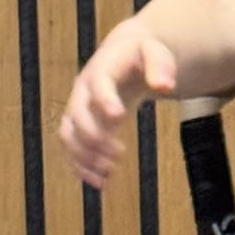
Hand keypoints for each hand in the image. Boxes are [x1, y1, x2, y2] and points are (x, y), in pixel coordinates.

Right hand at [59, 22, 176, 188]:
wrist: (124, 57)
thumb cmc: (142, 55)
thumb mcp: (156, 52)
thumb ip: (160, 66)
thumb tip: (165, 87)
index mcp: (102, 69)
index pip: (98, 84)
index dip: (105, 100)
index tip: (118, 117)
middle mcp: (83, 90)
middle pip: (76, 115)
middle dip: (95, 137)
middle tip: (120, 153)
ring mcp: (78, 108)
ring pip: (69, 135)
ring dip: (85, 156)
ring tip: (110, 171)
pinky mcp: (80, 125)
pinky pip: (72, 148)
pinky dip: (82, 167)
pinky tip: (101, 182)